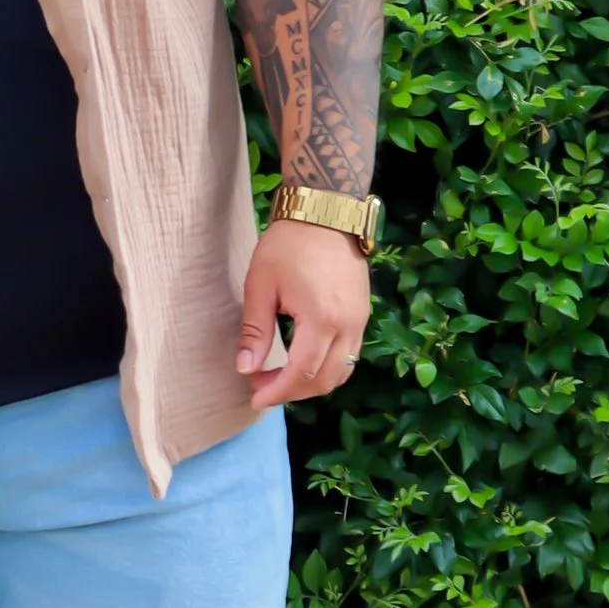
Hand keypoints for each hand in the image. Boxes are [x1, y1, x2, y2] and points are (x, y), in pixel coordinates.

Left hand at [235, 221, 369, 411]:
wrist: (326, 211)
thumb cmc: (289, 244)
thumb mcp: (261, 285)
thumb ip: (254, 331)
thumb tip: (245, 369)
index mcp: (321, 320)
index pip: (301, 373)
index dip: (277, 391)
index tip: (254, 396)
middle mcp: (348, 325)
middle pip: (325, 380)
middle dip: (293, 392)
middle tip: (262, 386)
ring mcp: (360, 320)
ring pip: (342, 371)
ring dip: (312, 383)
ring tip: (280, 378)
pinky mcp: (363, 313)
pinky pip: (350, 355)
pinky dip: (328, 367)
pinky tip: (303, 361)